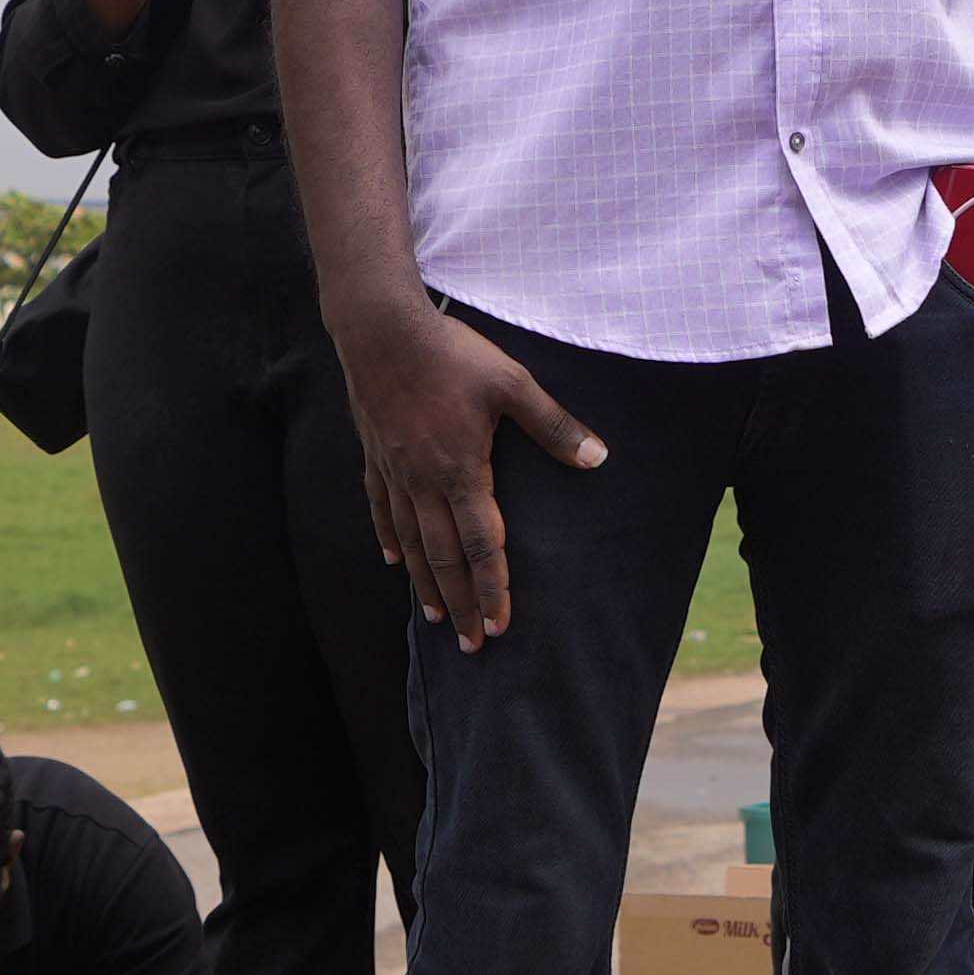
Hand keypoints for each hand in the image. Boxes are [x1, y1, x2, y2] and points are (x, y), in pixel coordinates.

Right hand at [334, 293, 601, 648]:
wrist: (380, 328)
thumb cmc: (451, 353)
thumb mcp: (512, 382)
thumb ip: (553, 425)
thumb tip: (598, 458)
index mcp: (461, 469)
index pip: (480, 544)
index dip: (492, 588)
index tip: (500, 626)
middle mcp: (424, 481)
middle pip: (444, 558)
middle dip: (461, 604)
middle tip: (472, 646)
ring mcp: (395, 472)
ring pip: (411, 542)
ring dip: (426, 585)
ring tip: (437, 619)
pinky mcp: (375, 456)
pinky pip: (381, 509)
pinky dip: (389, 540)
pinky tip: (392, 561)